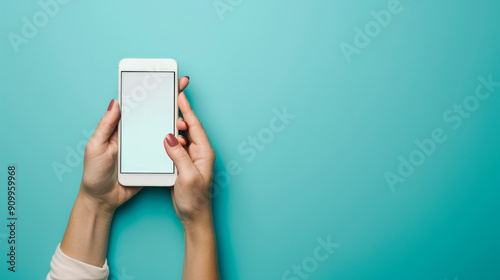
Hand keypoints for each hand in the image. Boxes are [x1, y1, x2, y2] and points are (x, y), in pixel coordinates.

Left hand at [80, 77, 190, 212]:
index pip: (138, 104)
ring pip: (164, 132)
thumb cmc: (94, 173)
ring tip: (183, 123)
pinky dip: (176, 145)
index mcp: (122, 127)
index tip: (164, 79)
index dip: (150, 91)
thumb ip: (106, 125)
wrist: (103, 199)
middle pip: (155, 114)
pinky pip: (166, 151)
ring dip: (176, 125)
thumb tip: (116, 101)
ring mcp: (146, 147)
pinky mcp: (153, 162)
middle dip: (170, 102)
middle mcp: (136, 134)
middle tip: (181, 91)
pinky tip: (182, 141)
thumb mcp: (96, 146)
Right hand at [163, 83, 215, 229]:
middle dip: (179, 115)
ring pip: (182, 137)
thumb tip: (169, 137)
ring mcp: (191, 158)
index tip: (181, 95)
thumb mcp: (187, 176)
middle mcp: (199, 153)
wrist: (194, 216)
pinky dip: (169, 140)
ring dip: (173, 128)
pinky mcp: (183, 164)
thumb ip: (179, 156)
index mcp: (204, 152)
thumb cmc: (195, 199)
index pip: (195, 126)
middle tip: (169, 103)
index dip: (187, 110)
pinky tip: (161, 137)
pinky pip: (176, 147)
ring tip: (164, 118)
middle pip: (189, 128)